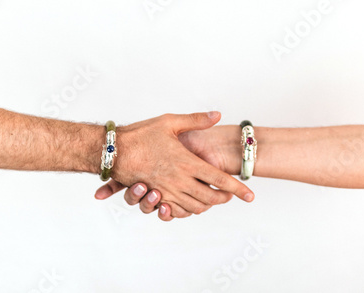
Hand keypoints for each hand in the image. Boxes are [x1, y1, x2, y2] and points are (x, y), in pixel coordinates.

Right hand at [97, 114, 253, 217]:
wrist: (113, 151)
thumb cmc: (140, 135)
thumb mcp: (169, 122)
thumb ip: (196, 120)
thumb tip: (217, 114)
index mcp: (187, 162)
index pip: (220, 179)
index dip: (238, 189)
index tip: (250, 196)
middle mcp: (180, 180)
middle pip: (211, 198)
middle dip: (224, 199)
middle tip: (230, 195)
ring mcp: (168, 191)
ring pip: (195, 207)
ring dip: (208, 205)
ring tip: (213, 199)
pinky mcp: (156, 196)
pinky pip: (177, 210)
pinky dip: (188, 210)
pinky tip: (190, 203)